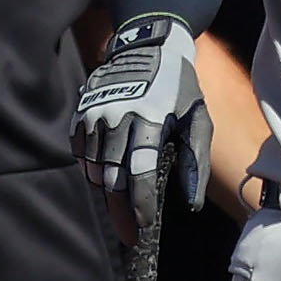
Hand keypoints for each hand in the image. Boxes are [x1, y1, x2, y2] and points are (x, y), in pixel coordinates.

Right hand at [72, 13, 210, 234]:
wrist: (147, 46)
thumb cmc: (180, 88)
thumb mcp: (198, 120)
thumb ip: (195, 161)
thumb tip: (191, 204)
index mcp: (148, 120)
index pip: (140, 172)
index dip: (141, 202)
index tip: (144, 225)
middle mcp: (116, 117)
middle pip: (113, 177)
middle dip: (122, 209)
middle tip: (131, 233)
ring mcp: (95, 114)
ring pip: (95, 167)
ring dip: (108, 191)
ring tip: (124, 207)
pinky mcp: (82, 112)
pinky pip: (82, 153)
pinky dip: (93, 169)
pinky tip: (108, 179)